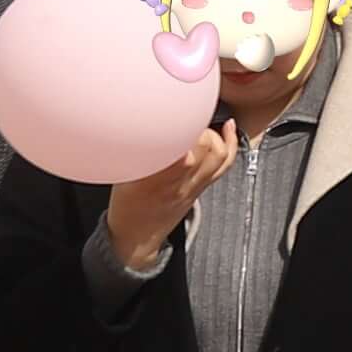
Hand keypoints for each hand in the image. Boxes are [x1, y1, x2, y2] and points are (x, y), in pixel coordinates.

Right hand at [105, 114, 247, 271]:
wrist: (137, 238)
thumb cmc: (126, 205)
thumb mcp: (121, 177)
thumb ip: (133, 153)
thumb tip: (139, 124)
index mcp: (154, 180)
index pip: (176, 148)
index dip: (179, 128)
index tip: (172, 114)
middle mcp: (179, 182)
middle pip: (203, 148)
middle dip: (197, 126)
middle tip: (184, 117)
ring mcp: (194, 186)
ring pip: (218, 154)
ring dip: (213, 133)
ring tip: (199, 121)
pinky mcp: (202, 188)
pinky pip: (224, 165)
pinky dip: (230, 143)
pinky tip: (228, 127)